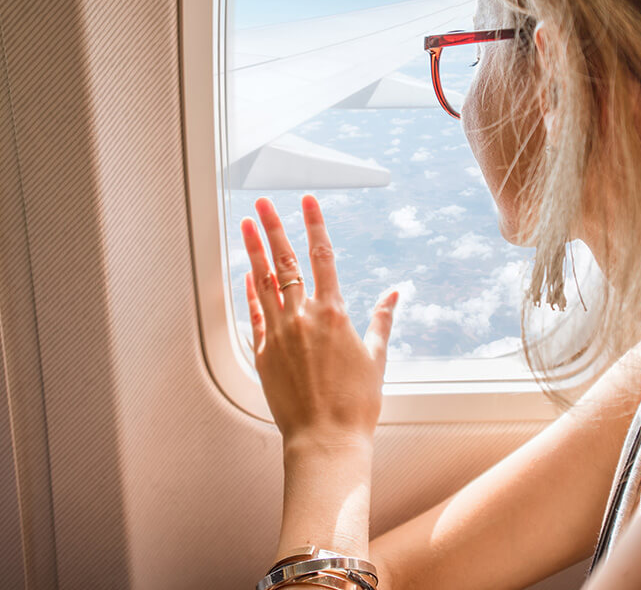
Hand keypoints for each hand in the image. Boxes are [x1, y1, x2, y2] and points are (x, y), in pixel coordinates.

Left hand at [241, 195, 399, 447]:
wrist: (326, 439)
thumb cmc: (356, 403)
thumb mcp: (377, 357)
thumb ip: (382, 320)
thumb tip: (395, 294)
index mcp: (333, 314)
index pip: (322, 256)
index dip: (314, 224)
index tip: (307, 201)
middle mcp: (302, 318)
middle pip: (285, 262)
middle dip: (273, 227)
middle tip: (263, 203)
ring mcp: (279, 334)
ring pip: (263, 283)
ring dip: (254, 251)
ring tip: (245, 225)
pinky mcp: (264, 354)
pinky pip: (254, 314)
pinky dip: (250, 292)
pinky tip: (246, 274)